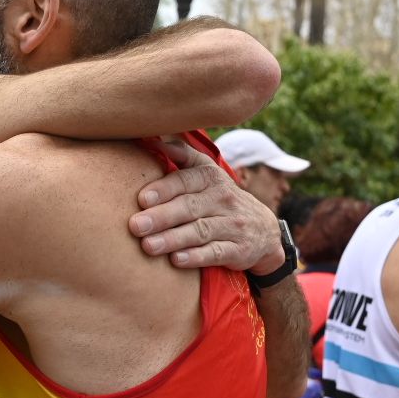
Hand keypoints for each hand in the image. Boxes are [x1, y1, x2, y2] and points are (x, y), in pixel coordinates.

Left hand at [129, 138, 282, 271]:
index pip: (186, 180)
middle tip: (135, 226)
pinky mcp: (238, 250)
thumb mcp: (207, 173)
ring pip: (200, 231)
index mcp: (211, 178)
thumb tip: (153, 136)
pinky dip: (196, 257)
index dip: (165, 188)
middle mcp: (223, 199)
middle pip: (190, 207)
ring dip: (173, 239)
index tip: (142, 198)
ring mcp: (232, 225)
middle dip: (162, 216)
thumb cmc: (219, 198)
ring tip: (148, 246)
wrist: (262, 230)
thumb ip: (182, 155)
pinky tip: (177, 260)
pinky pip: (216, 253)